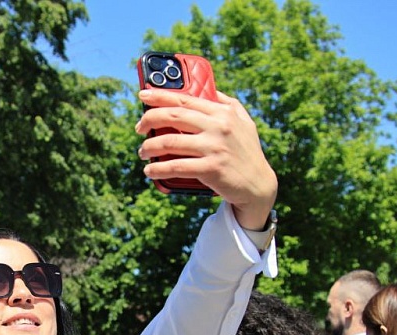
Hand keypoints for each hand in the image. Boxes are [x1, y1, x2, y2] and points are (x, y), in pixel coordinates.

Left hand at [136, 88, 277, 229]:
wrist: (258, 184)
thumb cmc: (246, 151)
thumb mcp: (242, 121)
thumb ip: (225, 103)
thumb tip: (206, 89)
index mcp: (222, 112)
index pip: (185, 99)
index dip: (160, 96)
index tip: (142, 96)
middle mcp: (218, 126)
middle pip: (173, 117)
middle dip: (149, 120)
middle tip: (138, 128)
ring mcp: (214, 147)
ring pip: (169, 142)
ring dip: (149, 147)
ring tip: (142, 152)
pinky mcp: (211, 169)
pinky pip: (175, 167)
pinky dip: (157, 169)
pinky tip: (149, 171)